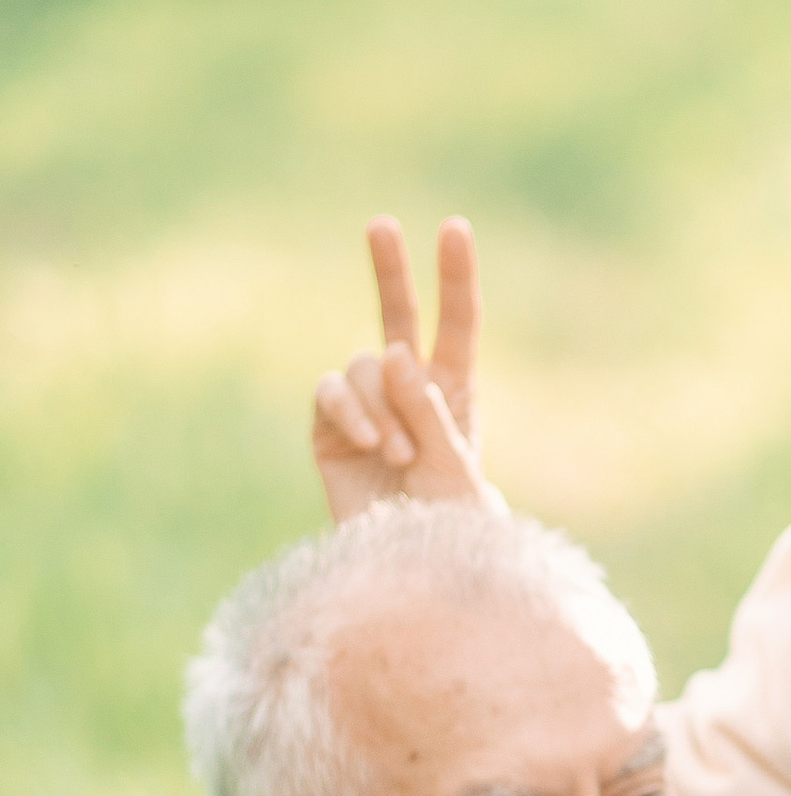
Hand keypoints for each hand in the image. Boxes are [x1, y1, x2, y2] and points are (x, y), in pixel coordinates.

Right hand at [312, 219, 494, 520]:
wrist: (408, 570)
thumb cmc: (449, 525)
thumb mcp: (453, 465)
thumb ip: (429, 409)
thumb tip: (395, 352)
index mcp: (452, 393)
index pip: (456, 324)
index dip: (454, 276)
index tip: (454, 228)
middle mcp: (407, 391)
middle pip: (397, 316)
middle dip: (388, 271)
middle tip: (381, 224)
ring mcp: (366, 408)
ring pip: (364, 366)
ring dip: (383, 404)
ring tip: (401, 453)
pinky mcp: (329, 430)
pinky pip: (331, 392)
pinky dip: (352, 411)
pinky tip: (371, 444)